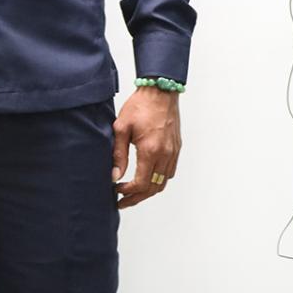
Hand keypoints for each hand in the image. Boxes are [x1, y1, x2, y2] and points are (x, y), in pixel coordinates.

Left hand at [112, 86, 180, 208]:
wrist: (160, 90)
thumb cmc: (141, 105)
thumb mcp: (122, 128)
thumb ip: (118, 155)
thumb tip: (115, 176)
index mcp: (150, 150)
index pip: (140, 183)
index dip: (127, 192)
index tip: (116, 190)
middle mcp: (165, 154)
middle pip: (153, 188)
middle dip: (136, 198)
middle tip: (123, 202)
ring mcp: (173, 151)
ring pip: (163, 182)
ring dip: (148, 190)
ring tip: (134, 193)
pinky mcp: (177, 147)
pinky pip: (170, 171)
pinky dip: (159, 180)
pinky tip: (148, 178)